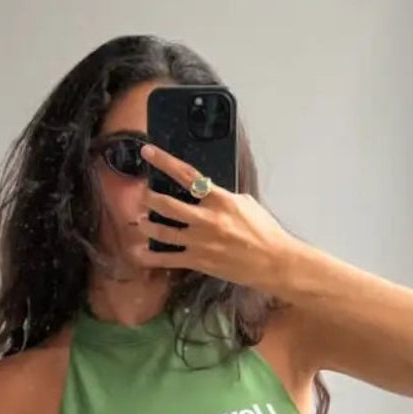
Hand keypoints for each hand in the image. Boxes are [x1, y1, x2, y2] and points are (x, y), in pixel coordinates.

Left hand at [138, 143, 298, 291]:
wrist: (273, 261)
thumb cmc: (264, 231)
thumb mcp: (245, 203)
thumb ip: (222, 197)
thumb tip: (208, 193)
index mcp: (219, 199)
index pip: (187, 175)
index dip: (164, 161)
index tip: (147, 152)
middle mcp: (206, 218)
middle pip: (167, 204)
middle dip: (149, 198)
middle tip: (143, 196)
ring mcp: (199, 241)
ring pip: (162, 231)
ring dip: (147, 225)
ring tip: (141, 221)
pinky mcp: (198, 261)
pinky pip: (167, 259)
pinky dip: (150, 257)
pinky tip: (139, 253)